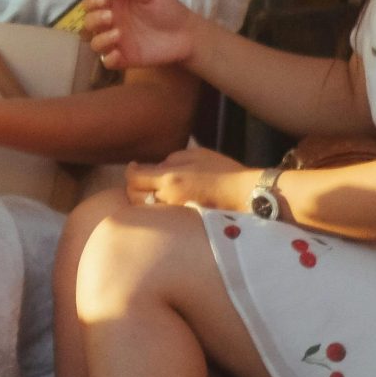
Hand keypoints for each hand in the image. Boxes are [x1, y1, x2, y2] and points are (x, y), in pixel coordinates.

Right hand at [89, 0, 200, 71]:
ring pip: (94, 43)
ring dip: (101, 38)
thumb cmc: (170, 11)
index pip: (92, 3)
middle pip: (88, 22)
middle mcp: (113, 23)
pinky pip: (107, 61)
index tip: (104, 0)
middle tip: (111, 17)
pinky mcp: (125, 58)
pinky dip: (108, 58)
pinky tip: (119, 54)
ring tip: (118, 34)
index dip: (92, 1)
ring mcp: (117, 42)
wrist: (188, 35)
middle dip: (94, 19)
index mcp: (116, 6)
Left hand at [124, 146, 249, 210]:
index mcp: (169, 178)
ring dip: (142, 200)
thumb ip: (171, 159)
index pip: (134, 177)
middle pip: (134, 196)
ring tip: (150, 191)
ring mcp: (174, 213)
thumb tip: (157, 167)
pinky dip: (155, 210)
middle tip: (141, 179)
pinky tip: (162, 202)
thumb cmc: (223, 170)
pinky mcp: (181, 222)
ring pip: (144, 210)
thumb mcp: (196, 154)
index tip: (135, 166)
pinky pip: (159, 217)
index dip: (131, 170)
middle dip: (133, 186)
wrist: (244, 194)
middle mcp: (168, 198)